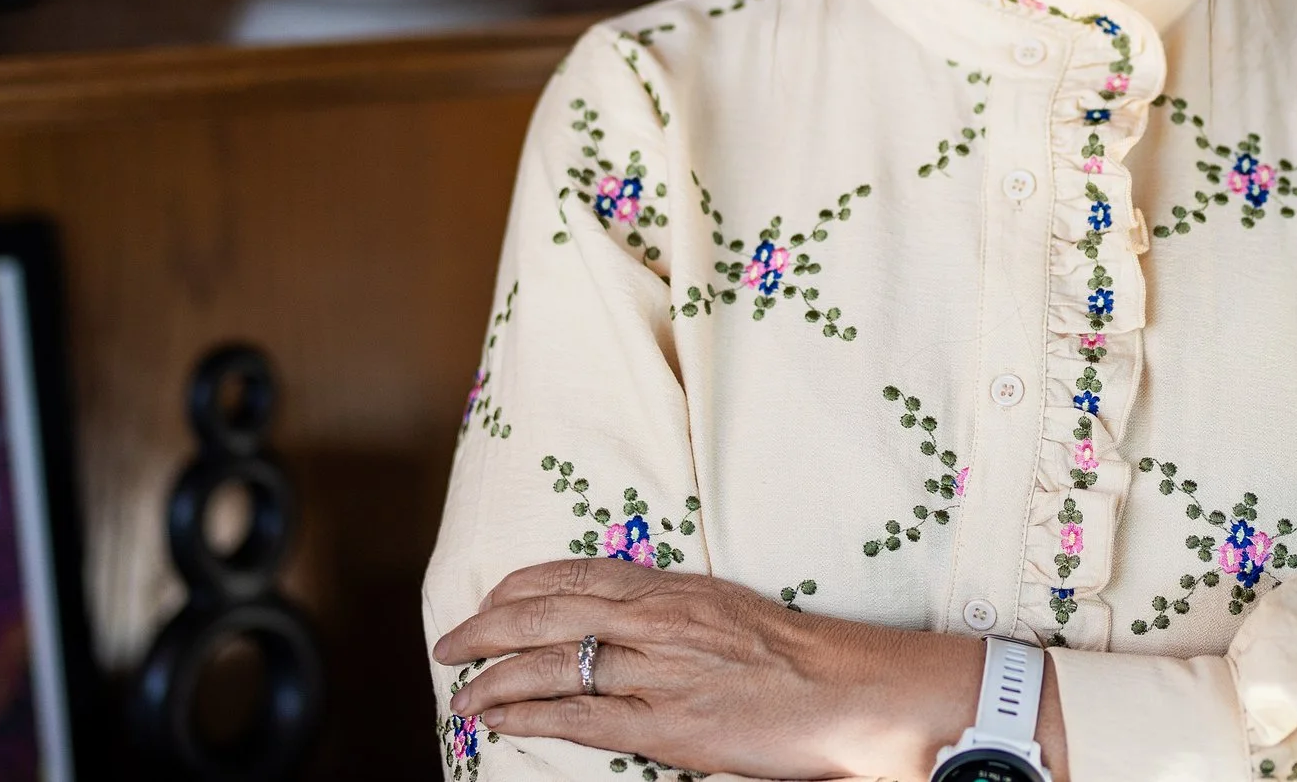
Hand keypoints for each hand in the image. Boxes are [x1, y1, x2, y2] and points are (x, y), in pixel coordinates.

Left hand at [432, 557, 1034, 779]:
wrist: (847, 690)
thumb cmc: (794, 654)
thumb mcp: (725, 610)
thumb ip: (671, 610)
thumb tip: (624, 615)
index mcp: (672, 587)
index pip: (574, 573)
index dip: (518, 585)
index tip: (489, 595)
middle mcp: (655, 619)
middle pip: (545, 611)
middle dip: (486, 625)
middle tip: (450, 642)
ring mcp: (656, 670)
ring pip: (550, 662)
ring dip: (493, 676)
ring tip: (460, 690)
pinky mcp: (664, 722)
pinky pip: (576, 714)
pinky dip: (526, 714)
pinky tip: (495, 718)